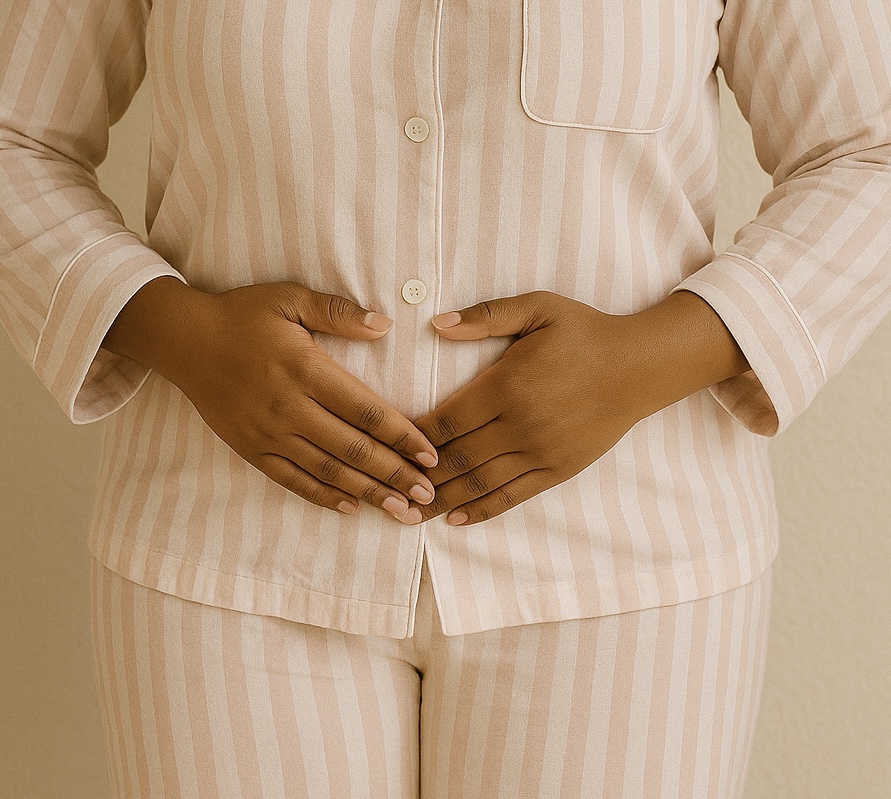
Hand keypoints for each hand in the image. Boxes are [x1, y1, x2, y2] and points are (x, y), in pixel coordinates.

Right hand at [102, 278, 437, 517]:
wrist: (183, 340)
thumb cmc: (242, 315)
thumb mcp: (289, 298)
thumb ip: (338, 312)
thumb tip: (385, 325)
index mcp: (306, 369)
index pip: (367, 412)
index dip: (403, 436)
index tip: (432, 456)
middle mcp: (290, 407)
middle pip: (354, 449)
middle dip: (395, 475)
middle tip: (428, 495)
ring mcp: (269, 433)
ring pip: (328, 471)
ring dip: (368, 493)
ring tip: (401, 511)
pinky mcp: (251, 448)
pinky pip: (292, 480)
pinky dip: (322, 496)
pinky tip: (351, 507)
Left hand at [408, 290, 748, 525]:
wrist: (640, 366)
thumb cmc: (585, 332)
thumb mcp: (537, 307)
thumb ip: (485, 317)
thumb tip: (436, 324)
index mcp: (506, 385)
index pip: (445, 419)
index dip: (412, 436)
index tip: (386, 446)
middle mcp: (519, 425)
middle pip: (454, 457)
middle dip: (416, 476)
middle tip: (384, 489)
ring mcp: (539, 452)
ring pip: (478, 483)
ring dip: (440, 501)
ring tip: (408, 513)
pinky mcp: (557, 470)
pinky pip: (512, 496)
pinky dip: (481, 511)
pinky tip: (455, 520)